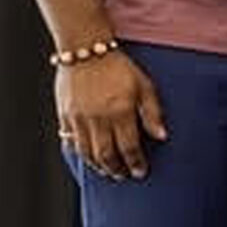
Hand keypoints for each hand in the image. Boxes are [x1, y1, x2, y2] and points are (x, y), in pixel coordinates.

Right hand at [55, 51, 166, 180]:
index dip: (135, 163)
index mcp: (120, 111)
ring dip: (98, 165)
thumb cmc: (118, 67)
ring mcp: (78, 117)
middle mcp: (97, 118)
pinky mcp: (64, 114)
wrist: (85, 50)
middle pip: (106, 154)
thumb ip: (152, 112)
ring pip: (86, 152)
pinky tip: (88, 157)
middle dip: (116, 169)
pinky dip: (80, 153)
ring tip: (107, 170)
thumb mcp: (144, 85)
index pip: (129, 147)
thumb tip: (162, 136)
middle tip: (123, 176)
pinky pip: (71, 141)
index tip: (140, 172)